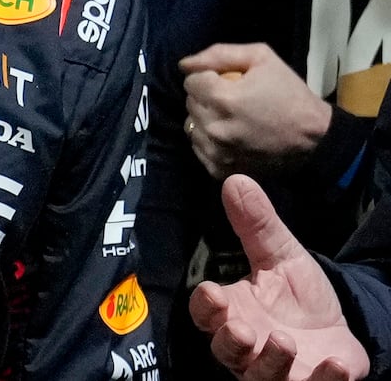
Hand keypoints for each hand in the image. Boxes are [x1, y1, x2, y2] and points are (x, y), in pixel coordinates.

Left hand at [180, 43, 331, 178]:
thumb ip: (219, 54)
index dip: (207, 77)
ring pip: (192, 127)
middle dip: (206, 97)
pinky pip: (200, 150)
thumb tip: (184, 65)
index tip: (226, 81)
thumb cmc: (290, 94)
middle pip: (190, 103)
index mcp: (222, 98)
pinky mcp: (222, 170)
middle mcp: (214, 128)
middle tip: (231, 99)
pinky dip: (209, 142)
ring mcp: (218, 152)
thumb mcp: (261, 58)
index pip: (191, 82)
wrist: (316, 139)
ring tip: (229, 118)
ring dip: (205, 119)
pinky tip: (229, 137)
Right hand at [190, 175, 367, 380]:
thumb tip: (235, 180)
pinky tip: (334, 364)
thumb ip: (256, 225)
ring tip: (284, 340)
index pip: (205, 314)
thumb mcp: (281, 256)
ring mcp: (275, 372)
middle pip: (226, 351)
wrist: (335, 332)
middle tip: (241, 329)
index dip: (206, 307)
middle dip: (230, 343)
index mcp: (232, 312)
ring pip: (260, 376)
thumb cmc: (297, 296)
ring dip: (270, 362)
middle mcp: (247, 348)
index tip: (213, 293)